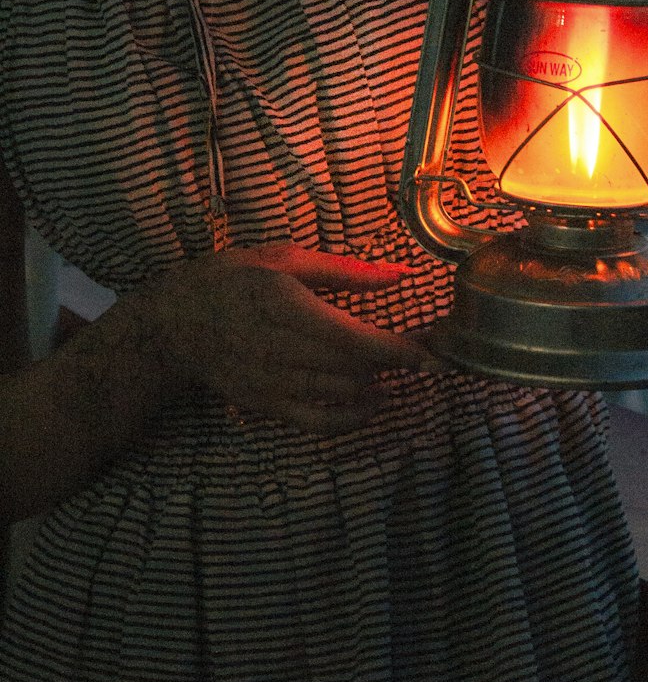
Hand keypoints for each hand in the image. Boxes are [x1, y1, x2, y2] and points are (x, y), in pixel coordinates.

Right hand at [142, 243, 435, 435]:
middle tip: (429, 351)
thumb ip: (345, 271)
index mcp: (289, 307)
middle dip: (400, 363)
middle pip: (357, 369)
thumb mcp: (286, 259)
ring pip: (343, 394)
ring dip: (378, 383)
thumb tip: (399, 274)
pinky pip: (319, 422)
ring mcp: (274, 384)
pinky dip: (352, 417)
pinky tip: (371, 401)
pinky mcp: (267, 405)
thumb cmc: (233, 278)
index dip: (402, 352)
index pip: (357, 339)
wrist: (175, 322)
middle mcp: (283, 350)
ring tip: (396, 366)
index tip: (438, 355)